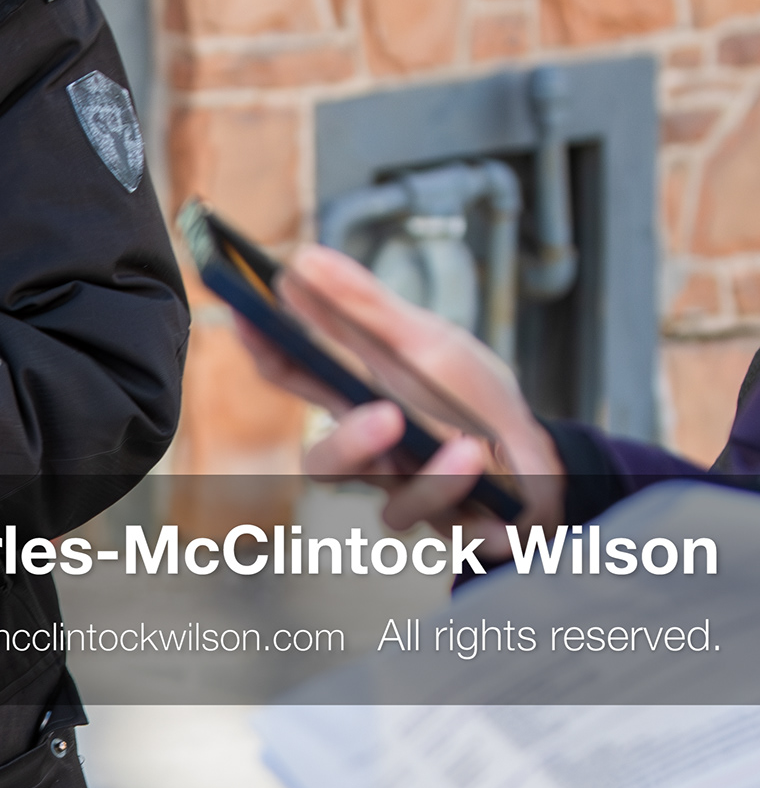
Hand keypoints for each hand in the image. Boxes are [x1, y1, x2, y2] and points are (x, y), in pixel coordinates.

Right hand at [231, 243, 563, 562]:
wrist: (542, 458)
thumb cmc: (475, 398)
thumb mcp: (427, 343)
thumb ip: (365, 309)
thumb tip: (304, 259)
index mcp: (358, 396)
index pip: (296, 375)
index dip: (265, 349)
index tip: (246, 316)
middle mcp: (370, 450)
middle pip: (325, 463)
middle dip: (351, 446)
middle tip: (387, 417)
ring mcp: (404, 491)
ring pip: (389, 506)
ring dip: (432, 480)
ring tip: (469, 451)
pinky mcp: (443, 524)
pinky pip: (449, 527)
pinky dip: (475, 502)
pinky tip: (496, 498)